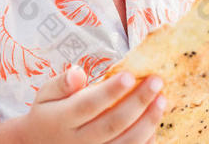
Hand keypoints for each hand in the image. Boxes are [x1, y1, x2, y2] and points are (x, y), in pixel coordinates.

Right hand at [19, 65, 166, 143]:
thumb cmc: (48, 113)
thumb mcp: (45, 95)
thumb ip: (62, 83)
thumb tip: (78, 72)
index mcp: (62, 120)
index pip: (88, 105)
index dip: (110, 92)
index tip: (130, 75)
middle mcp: (78, 141)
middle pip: (112, 124)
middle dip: (137, 102)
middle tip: (156, 80)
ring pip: (125, 143)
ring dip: (147, 122)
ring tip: (162, 99)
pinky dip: (146, 140)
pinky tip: (155, 121)